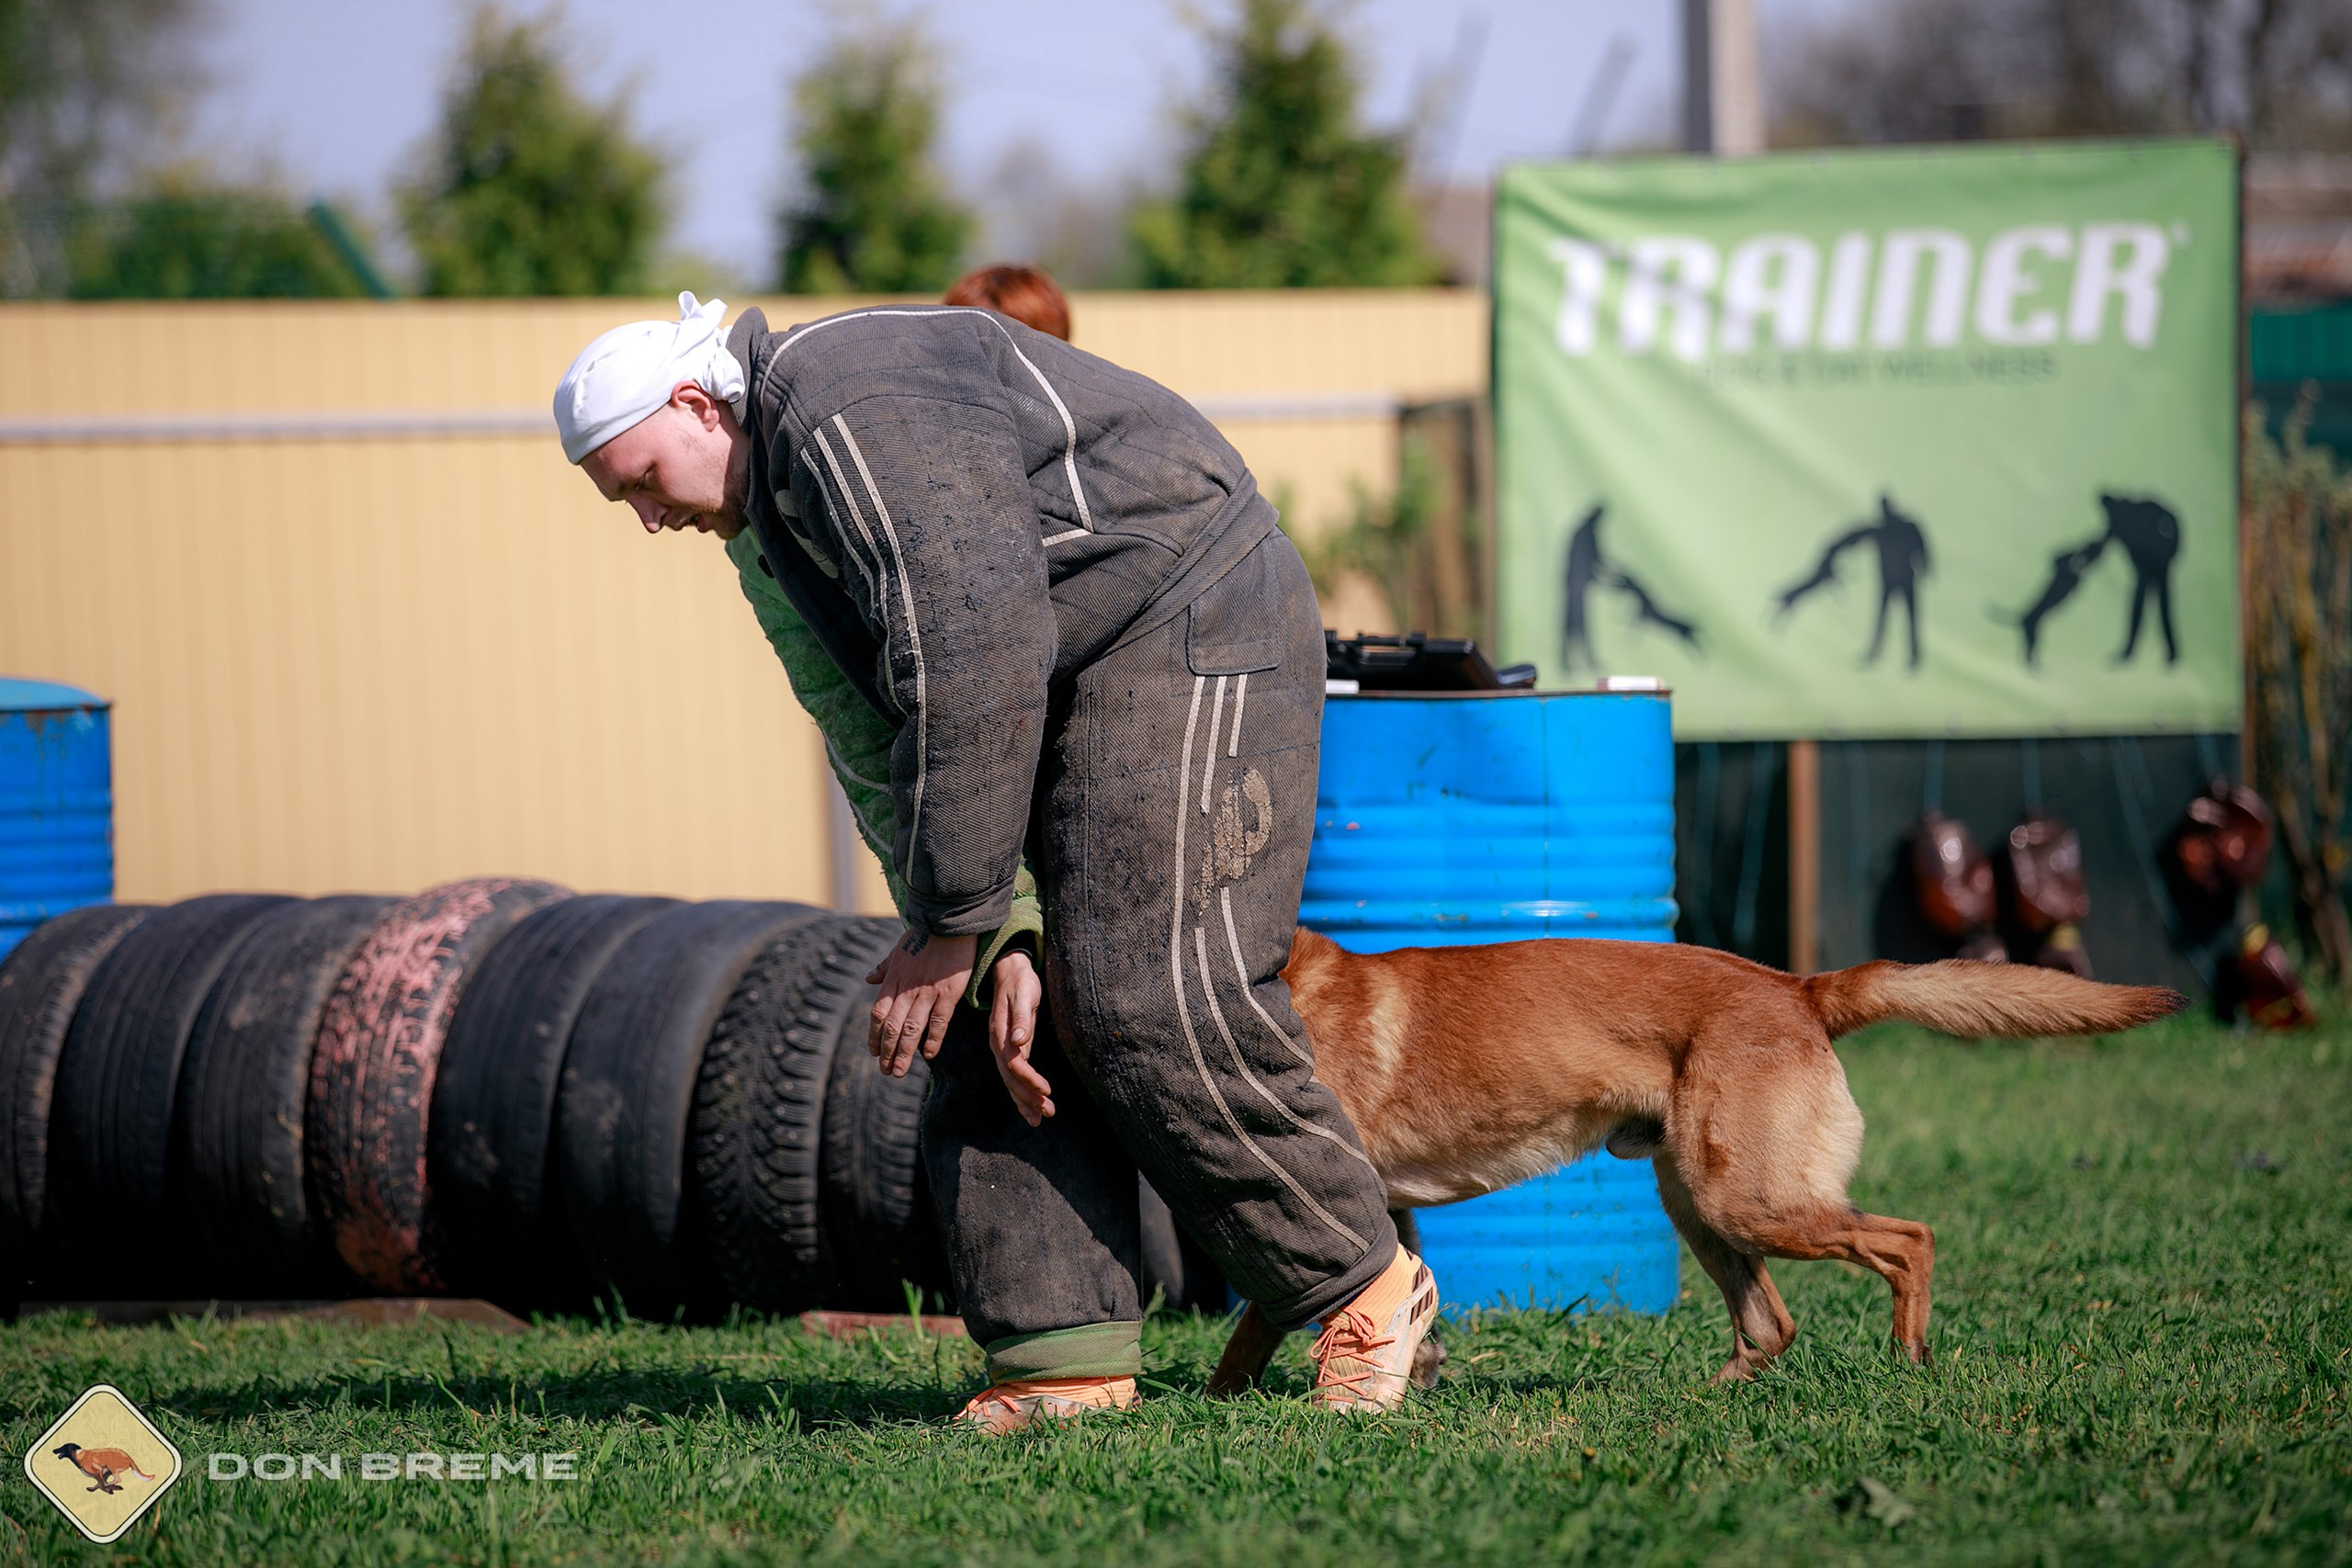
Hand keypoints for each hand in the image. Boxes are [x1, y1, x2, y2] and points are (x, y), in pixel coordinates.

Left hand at [866, 931, 974, 1076]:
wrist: (949, 923)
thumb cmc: (924, 935)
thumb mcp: (898, 949)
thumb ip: (884, 967)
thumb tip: (868, 978)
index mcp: (894, 979)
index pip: (878, 1014)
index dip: (874, 1036)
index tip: (873, 1052)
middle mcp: (907, 990)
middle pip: (891, 1027)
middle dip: (886, 1052)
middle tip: (885, 1071)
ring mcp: (927, 993)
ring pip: (911, 1029)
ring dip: (903, 1053)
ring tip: (898, 1072)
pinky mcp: (948, 994)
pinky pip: (938, 1022)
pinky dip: (932, 1040)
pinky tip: (928, 1055)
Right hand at [987, 950, 1052, 1126]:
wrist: (1010, 972)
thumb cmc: (1020, 982)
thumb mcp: (1024, 994)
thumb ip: (1020, 1018)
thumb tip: (1018, 1040)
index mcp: (1000, 1034)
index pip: (1014, 1064)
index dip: (1029, 1080)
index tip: (1046, 1091)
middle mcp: (998, 1045)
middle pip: (1011, 1078)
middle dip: (1027, 1098)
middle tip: (1046, 1114)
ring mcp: (1001, 1049)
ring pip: (1011, 1081)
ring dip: (1024, 1101)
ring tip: (1040, 1118)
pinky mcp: (1009, 1050)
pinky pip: (1013, 1076)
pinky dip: (1021, 1093)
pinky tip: (1030, 1107)